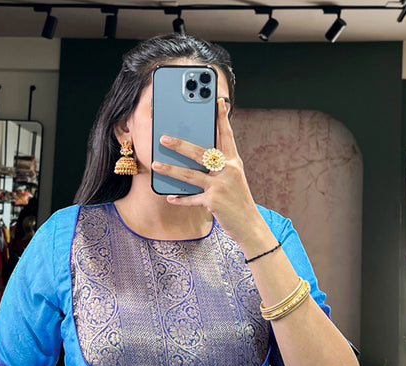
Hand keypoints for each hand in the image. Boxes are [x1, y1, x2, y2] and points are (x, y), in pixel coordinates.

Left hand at [151, 98, 263, 245]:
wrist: (249, 224)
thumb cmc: (238, 201)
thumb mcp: (233, 179)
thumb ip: (220, 166)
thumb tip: (199, 156)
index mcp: (234, 162)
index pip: (227, 136)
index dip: (222, 118)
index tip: (218, 102)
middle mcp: (228, 170)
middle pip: (201, 153)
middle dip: (180, 145)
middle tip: (164, 139)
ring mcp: (221, 186)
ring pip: (191, 174)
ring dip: (171, 170)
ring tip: (156, 165)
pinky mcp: (214, 201)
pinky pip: (192, 198)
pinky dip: (181, 199)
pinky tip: (170, 197)